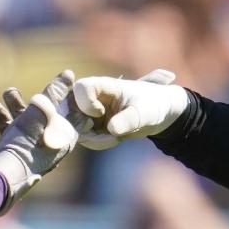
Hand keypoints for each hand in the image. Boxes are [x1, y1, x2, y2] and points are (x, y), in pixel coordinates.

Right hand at [0, 70, 78, 213]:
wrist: (2, 176)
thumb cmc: (26, 144)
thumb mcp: (42, 114)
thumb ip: (55, 94)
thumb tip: (69, 74)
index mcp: (64, 137)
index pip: (74, 111)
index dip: (69, 94)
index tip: (64, 78)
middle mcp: (51, 143)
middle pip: (47, 114)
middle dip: (37, 97)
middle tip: (39, 82)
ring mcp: (32, 147)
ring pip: (26, 120)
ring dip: (16, 104)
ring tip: (8, 91)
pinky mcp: (15, 150)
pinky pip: (11, 130)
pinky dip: (4, 118)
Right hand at [71, 70, 188, 148]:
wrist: (157, 114)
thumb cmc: (151, 105)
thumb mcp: (144, 112)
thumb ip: (128, 119)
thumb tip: (112, 129)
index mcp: (104, 86)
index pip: (81, 88)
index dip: (85, 102)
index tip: (100, 112)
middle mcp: (92, 97)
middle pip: (72, 109)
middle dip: (85, 127)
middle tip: (108, 135)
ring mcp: (90, 112)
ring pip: (76, 127)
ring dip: (93, 138)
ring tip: (116, 139)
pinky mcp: (92, 126)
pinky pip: (84, 137)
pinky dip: (96, 143)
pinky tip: (113, 141)